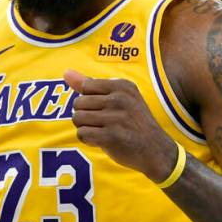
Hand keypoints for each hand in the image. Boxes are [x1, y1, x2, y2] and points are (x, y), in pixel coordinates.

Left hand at [63, 69, 179, 182]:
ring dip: (84, 128)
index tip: (102, 109)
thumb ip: (91, 85)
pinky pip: (82, 134)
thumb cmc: (134, 122)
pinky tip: (100, 141)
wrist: (156, 149)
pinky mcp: (111, 136)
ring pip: (77, 118)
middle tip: (101, 123)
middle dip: (84, 115)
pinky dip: (87, 139)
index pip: (85, 87)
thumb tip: (66, 72)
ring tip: (100, 131)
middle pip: (78, 103)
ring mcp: (115, 118)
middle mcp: (119, 99)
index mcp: (122, 86)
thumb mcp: (120, 98)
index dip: (88, 101)